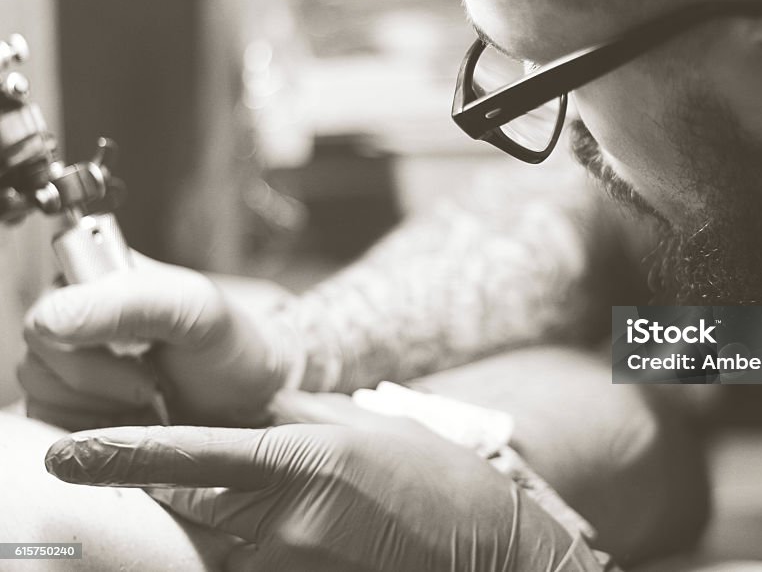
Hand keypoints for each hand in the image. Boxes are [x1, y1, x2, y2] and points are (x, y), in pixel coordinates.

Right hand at [19, 256, 300, 429]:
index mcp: (90, 281)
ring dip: (104, 410)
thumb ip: (130, 302)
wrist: (250, 394)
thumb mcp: (195, 309)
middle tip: (156, 383)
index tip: (142, 357)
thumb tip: (49, 318)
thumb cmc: (227, 344)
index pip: (43, 321)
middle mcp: (69, 322)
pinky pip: (55, 432)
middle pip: (39, 368)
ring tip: (151, 396)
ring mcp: (65, 368)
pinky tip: (137, 418)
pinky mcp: (70, 409)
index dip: (88, 353)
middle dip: (104, 385)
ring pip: (44, 402)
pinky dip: (99, 433)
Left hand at [43, 400, 582, 571]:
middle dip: (179, 497)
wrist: (490, 548)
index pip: (189, 455)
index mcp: (306, 460)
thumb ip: (287, 421)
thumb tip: (225, 411)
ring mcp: (295, 568)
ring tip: (309, 516)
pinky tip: (312, 537)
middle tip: (222, 486)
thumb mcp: (362, 428)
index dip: (119, 455)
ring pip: (222, 551)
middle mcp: (291, 521)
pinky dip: (260, 557)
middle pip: (193, 511)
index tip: (66, 453)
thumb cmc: (432, 480)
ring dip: (233, 532)